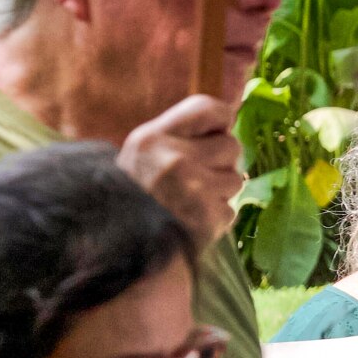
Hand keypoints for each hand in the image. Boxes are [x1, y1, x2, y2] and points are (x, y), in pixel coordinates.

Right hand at [116, 94, 244, 243]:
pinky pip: (230, 210)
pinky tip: (192, 222)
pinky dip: (216, 218)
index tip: (219, 131)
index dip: (222, 118)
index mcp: (151, 139)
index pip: (206, 108)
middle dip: (220, 163)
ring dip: (219, 192)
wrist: (121, 249)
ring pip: (235, 179)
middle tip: (194, 179)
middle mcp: (173, 160)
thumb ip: (177, 136)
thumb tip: (227, 123)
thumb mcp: (141, 155)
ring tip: (190, 203)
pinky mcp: (207, 218)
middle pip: (231, 145)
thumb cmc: (132, 198)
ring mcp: (192, 191)